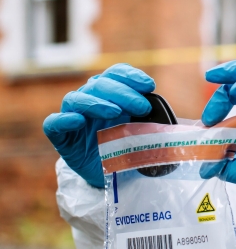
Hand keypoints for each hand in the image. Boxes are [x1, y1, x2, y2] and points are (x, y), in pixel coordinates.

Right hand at [43, 64, 154, 186]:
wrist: (109, 174)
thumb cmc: (126, 146)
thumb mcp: (142, 130)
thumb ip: (150, 119)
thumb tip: (168, 117)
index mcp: (109, 93)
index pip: (115, 74)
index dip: (130, 76)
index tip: (149, 85)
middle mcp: (90, 99)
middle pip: (99, 84)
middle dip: (122, 92)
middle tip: (141, 106)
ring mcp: (73, 116)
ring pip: (76, 99)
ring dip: (96, 102)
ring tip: (115, 112)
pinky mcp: (61, 137)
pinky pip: (54, 124)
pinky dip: (64, 120)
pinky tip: (78, 121)